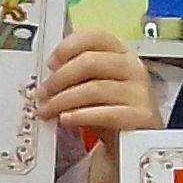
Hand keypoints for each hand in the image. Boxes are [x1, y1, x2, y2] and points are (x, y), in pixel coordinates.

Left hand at [35, 30, 160, 152]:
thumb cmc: (111, 112)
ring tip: (46, 111)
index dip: (70, 46)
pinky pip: (104, 113)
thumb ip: (76, 78)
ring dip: (63, 100)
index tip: (50, 63)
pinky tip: (65, 120)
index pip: (96, 37)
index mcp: (122, 54)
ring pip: (94, 88)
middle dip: (59, 78)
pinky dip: (79, 116)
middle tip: (41, 93)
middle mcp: (133, 68)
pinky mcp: (141, 117)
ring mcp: (139, 92)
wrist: (136, 145)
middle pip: (90, 62)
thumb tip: (46, 77)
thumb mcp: (94, 89)